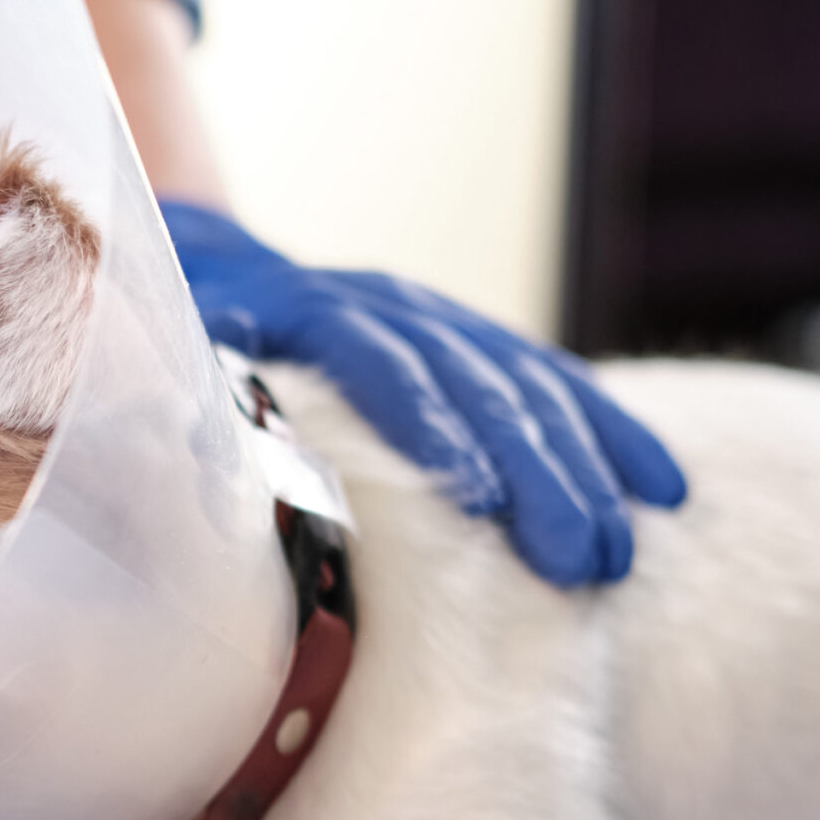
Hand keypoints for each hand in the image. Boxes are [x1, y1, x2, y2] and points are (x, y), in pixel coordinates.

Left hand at [160, 201, 685, 585]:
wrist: (202, 256)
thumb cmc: (167, 334)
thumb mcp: (154, 350)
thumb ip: (169, 392)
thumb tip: (177, 439)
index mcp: (304, 308)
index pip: (380, 365)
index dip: (432, 431)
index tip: (482, 503)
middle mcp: (385, 304)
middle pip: (476, 383)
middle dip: (537, 473)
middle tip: (581, 563)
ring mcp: (436, 320)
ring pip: (528, 385)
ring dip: (584, 466)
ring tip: (621, 554)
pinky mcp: (469, 346)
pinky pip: (553, 385)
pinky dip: (608, 433)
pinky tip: (665, 491)